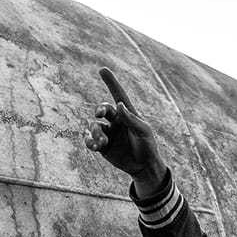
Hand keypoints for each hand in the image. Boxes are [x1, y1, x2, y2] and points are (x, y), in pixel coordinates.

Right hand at [84, 68, 166, 195]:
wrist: (144, 166)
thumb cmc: (147, 145)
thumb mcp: (144, 131)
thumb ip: (132, 119)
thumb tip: (119, 106)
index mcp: (127, 114)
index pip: (118, 95)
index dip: (111, 83)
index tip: (103, 70)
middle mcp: (115, 121)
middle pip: (103, 110)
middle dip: (100, 109)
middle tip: (100, 113)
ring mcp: (108, 133)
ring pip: (95, 126)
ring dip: (96, 132)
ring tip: (102, 142)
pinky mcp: (103, 146)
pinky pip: (91, 140)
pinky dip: (89, 141)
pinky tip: (94, 146)